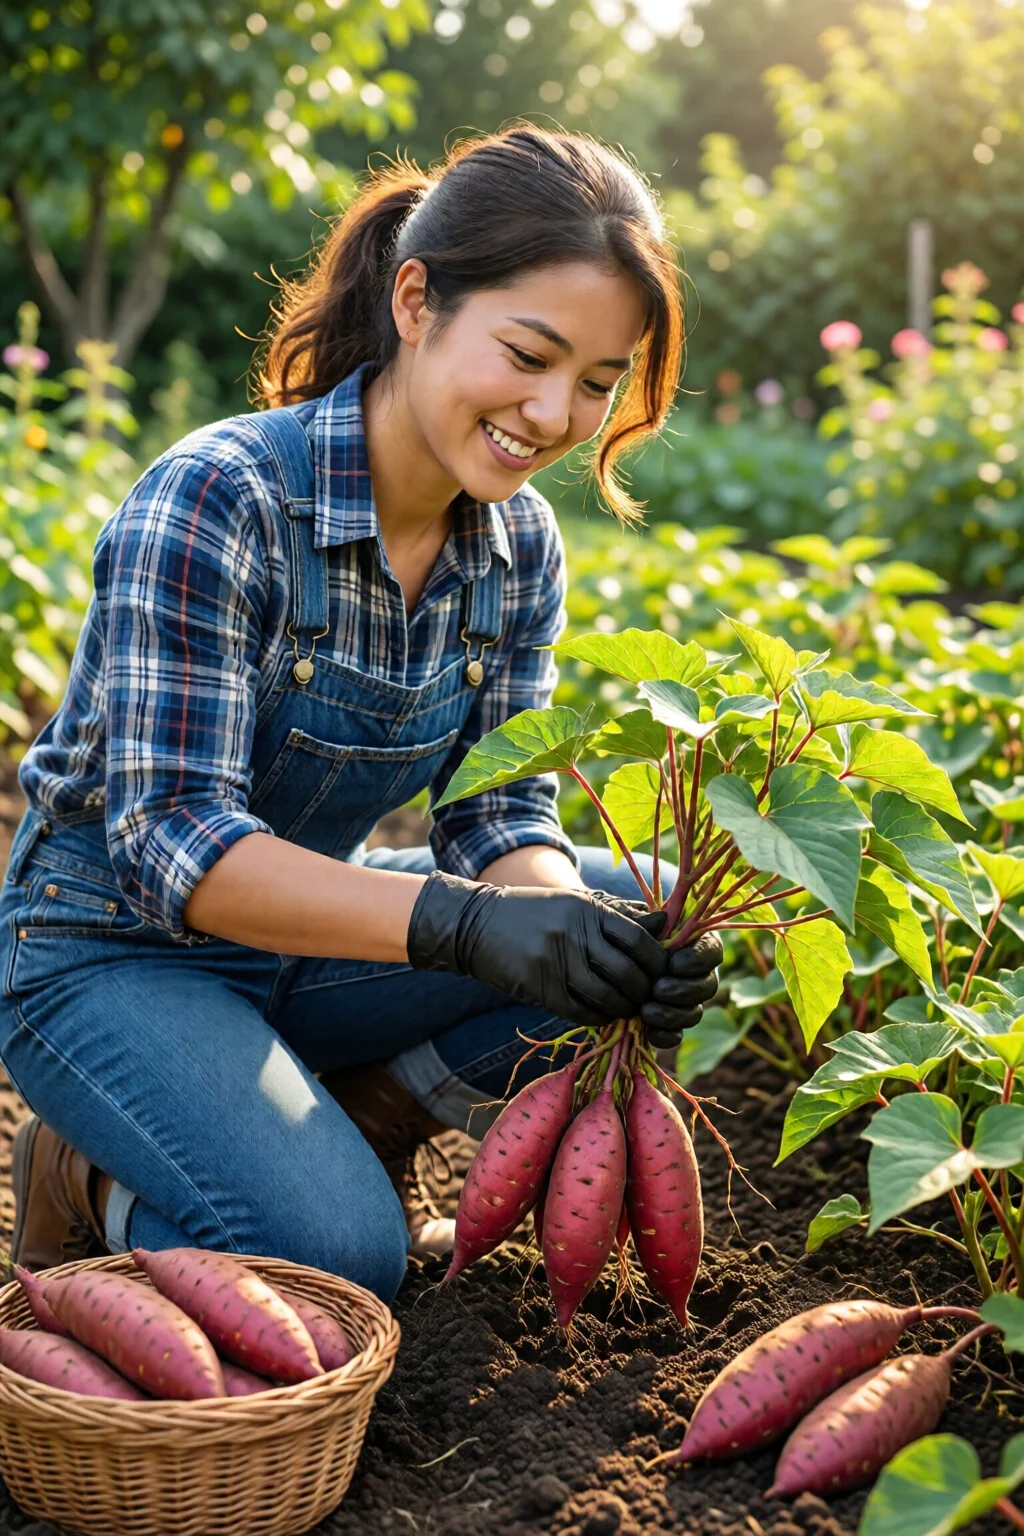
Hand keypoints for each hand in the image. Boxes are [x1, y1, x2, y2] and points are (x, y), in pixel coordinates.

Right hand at [406, 871, 668, 1029]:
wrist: (476, 924)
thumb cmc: (534, 913)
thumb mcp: (575, 904)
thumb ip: (619, 915)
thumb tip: (664, 923)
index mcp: (588, 909)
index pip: (639, 939)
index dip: (657, 961)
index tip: (661, 972)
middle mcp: (574, 934)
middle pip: (628, 972)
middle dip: (645, 991)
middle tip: (648, 998)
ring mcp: (555, 962)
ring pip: (607, 996)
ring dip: (624, 1008)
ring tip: (627, 1008)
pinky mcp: (539, 988)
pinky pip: (581, 1012)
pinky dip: (599, 1018)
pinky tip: (602, 1014)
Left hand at [589, 895, 721, 1048]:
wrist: (602, 952)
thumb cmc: (620, 929)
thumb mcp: (629, 920)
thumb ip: (646, 922)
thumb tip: (662, 919)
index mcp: (695, 944)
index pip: (713, 952)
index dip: (699, 960)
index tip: (676, 963)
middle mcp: (696, 974)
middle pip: (708, 986)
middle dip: (684, 990)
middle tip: (658, 989)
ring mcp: (684, 1001)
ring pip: (694, 1013)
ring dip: (673, 1014)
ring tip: (647, 1011)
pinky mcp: (669, 1022)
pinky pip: (677, 1035)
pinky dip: (666, 1036)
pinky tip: (651, 1033)